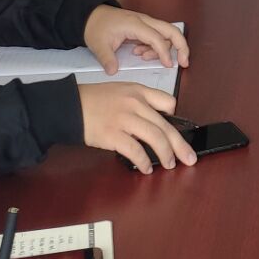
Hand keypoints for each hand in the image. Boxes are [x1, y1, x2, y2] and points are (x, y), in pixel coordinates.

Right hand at [78, 81, 196, 171]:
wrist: (69, 106)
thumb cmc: (93, 101)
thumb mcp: (120, 91)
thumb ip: (139, 102)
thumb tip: (155, 122)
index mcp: (138, 91)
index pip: (168, 102)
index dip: (175, 119)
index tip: (177, 132)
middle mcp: (135, 104)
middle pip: (165, 126)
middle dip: (180, 146)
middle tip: (189, 158)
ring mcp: (124, 119)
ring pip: (156, 138)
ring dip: (166, 155)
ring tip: (169, 165)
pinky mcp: (113, 134)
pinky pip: (136, 150)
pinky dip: (144, 161)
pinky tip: (146, 168)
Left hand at [81, 5, 189, 71]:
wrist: (91, 15)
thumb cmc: (96, 27)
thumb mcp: (99, 44)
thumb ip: (107, 59)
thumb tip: (113, 72)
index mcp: (135, 24)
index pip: (157, 38)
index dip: (164, 52)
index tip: (168, 65)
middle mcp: (144, 21)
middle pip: (172, 30)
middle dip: (182, 46)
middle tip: (184, 62)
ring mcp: (145, 23)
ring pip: (167, 33)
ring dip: (164, 48)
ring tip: (146, 58)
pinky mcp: (144, 26)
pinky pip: (158, 36)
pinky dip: (156, 46)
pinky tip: (141, 54)